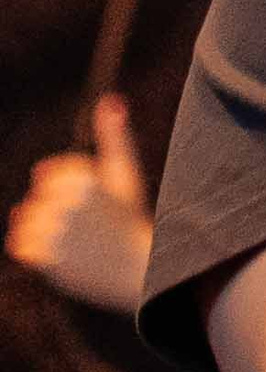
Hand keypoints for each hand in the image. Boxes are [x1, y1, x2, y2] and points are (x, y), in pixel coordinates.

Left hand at [5, 97, 153, 311]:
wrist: (140, 270)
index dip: (65, 193)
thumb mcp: (124, 174)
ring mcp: (57, 229)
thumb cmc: (131, 220)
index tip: (91, 208)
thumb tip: (112, 101)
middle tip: (85, 231)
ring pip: (23, 222)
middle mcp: (71, 202)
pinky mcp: (47, 255)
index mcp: (85, 178)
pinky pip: (18, 245)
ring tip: (72, 244)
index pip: (44, 175)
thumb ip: (114, 136)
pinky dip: (33, 253)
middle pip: (34, 200)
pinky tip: (60, 256)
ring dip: (40, 234)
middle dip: (52, 213)